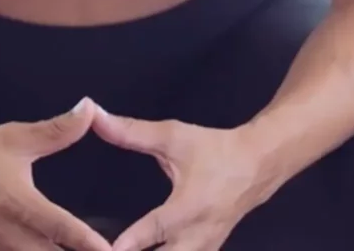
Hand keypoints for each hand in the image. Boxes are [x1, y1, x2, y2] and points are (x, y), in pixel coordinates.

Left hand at [90, 108, 273, 250]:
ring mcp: (206, 249)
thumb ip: (131, 132)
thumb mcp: (173, 138)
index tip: (109, 249)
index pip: (154, 230)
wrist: (258, 163)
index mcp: (189, 208)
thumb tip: (95, 116)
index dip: (129, 243)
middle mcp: (198, 236)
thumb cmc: (214, 150)